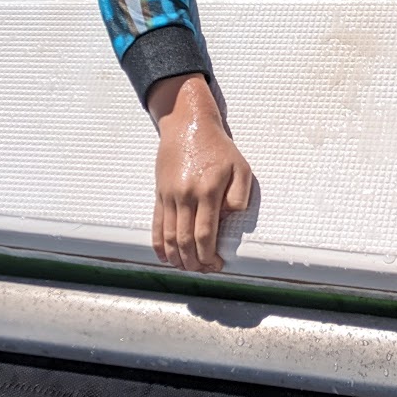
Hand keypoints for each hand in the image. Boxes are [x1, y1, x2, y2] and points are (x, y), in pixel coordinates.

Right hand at [146, 73, 253, 271]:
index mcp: (207, 191)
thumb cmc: (218, 147)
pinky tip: (166, 257)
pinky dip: (159, 245)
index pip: (205, 234)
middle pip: (185, 240)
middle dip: (193, 262)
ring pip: (168, 237)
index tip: (216, 264)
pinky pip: (156, 225)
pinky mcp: (159, 194)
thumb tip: (232, 216)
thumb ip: (240, 194)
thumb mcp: (240, 166)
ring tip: (186, 268)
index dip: (209, 255)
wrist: (187, 125)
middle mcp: (185, 196)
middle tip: (203, 270)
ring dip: (177, 258)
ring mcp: (169, 196)